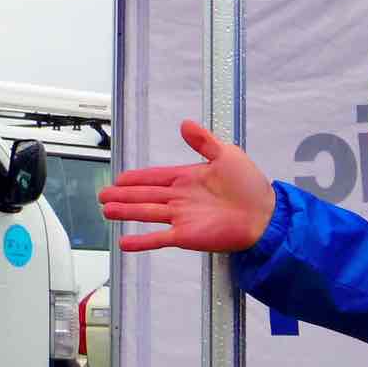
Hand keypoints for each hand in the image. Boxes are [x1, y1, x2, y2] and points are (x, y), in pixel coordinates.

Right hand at [98, 119, 274, 253]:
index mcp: (188, 178)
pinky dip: (141, 241)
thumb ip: (203, 141)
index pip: (155, 176)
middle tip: (103, 194)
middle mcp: (181, 199)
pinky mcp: (186, 236)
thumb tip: (185, 124)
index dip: (136, 178)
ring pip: (146, 213)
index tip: (120, 177)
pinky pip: (158, 238)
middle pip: (144, 195)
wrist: (265, 216)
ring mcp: (181, 218)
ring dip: (126, 212)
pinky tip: (124, 242)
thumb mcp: (227, 154)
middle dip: (122, 195)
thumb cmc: (251, 186)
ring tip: (107, 210)